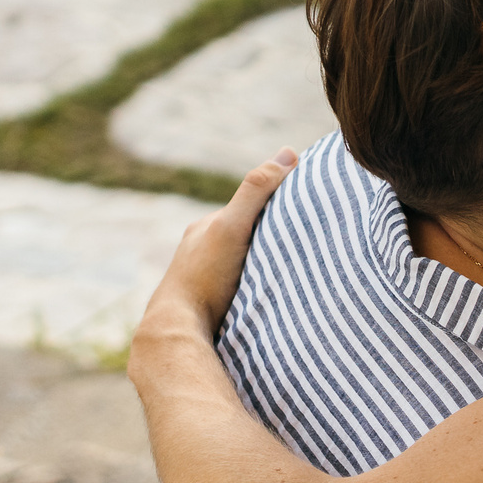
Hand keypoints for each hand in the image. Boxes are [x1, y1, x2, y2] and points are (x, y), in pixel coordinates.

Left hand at [139, 149, 296, 346]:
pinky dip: (253, 293)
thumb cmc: (205, 276)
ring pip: (239, 267)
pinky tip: (267, 302)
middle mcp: (199, 252)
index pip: (245, 208)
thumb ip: (256, 191)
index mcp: (204, 228)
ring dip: (261, 269)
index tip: (304, 209)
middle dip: (268, 240)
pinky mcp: (208, 310)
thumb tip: (288, 153)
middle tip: (302, 246)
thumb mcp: (233, 225)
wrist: (179, 330)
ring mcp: (203, 282)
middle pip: (242, 238)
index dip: (274, 206)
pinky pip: (237, 294)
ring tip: (289, 276)